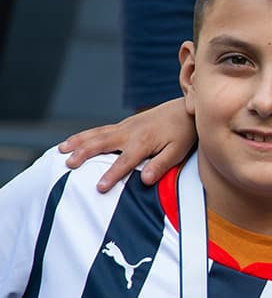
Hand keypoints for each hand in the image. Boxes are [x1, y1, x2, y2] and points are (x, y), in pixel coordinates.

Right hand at [57, 98, 195, 191]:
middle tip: (68, 165)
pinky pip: (100, 130)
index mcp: (143, 142)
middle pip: (102, 143)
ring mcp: (125, 126)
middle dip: (84, 154)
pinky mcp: (124, 124)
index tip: (99, 187)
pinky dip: (84, 135)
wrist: (184, 110)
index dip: (112, 175)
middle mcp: (129, 132)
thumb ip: (161, 165)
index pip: (124, 162)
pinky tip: (73, 141)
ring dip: (78, 142)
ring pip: (96, 134)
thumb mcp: (178, 152)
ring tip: (61, 150)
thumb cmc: (183, 133)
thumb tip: (145, 180)